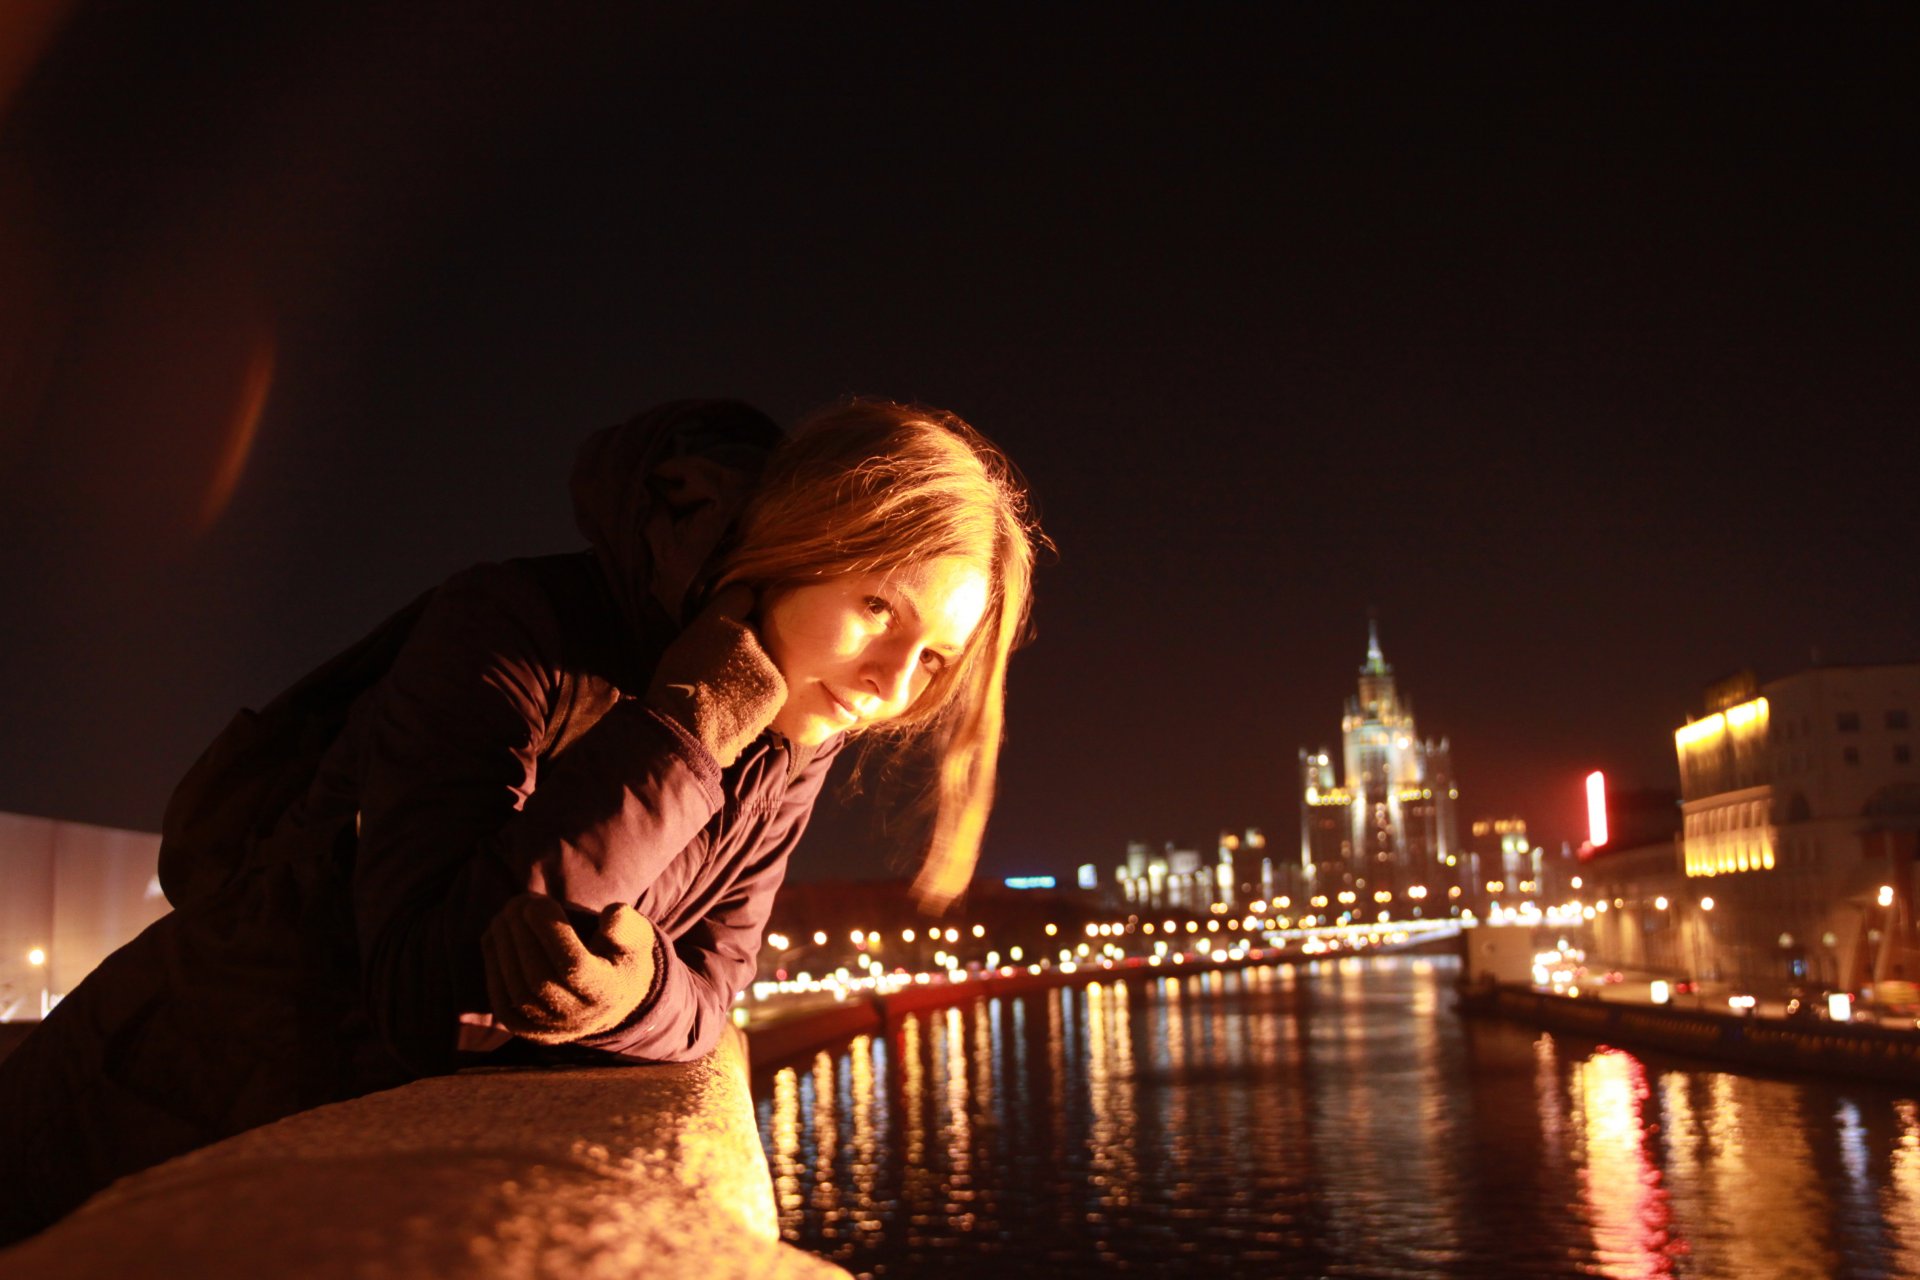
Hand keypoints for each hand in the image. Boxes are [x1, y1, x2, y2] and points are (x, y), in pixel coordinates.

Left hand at [482, 894, 657, 1043]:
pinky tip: (495, 935)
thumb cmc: (619, 957)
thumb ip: (628, 925)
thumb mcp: (636, 938)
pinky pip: (501, 1000)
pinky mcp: (525, 1030)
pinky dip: (493, 965)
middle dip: (521, 936)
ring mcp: (549, 1029)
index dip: (550, 932)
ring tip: (504, 915)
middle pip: (539, 979)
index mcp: (607, 993)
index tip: (538, 902)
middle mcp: (578, 1018)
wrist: (609, 1001)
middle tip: (516, 903)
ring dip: (503, 947)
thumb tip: (612, 913)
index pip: (574, 966)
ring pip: (516, 991)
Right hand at [645, 584, 786, 766]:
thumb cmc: (675, 688)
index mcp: (719, 618)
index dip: (738, 608)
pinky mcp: (777, 686)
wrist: (684, 730)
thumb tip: (731, 620)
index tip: (734, 620)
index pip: (742, 595)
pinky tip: (739, 705)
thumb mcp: (684, 643)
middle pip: (755, 631)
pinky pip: (772, 683)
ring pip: (765, 659)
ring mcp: (766, 660)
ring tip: (729, 693)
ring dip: (755, 671)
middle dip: (745, 646)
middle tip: (725, 669)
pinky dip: (761, 693)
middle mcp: (747, 632)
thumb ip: (711, 627)